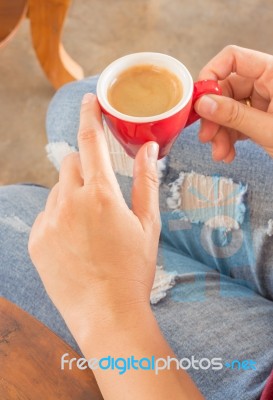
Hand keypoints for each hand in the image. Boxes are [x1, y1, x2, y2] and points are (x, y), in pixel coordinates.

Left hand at [28, 93, 160, 344]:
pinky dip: (60, 217)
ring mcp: (49, 221)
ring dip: (72, 195)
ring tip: (90, 227)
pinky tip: (75, 242)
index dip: (90, 116)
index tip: (89, 100)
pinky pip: (47, 214)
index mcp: (101, 195)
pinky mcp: (37, 239)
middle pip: (70, 163)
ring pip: (58, 190)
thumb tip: (148, 147)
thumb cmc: (133, 269)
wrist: (106, 313)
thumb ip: (147, 181)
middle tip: (100, 193)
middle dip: (84, 167)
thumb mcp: (148, 224)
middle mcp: (70, 202)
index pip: (92, 142)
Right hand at [194, 45, 272, 161]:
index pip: (233, 59)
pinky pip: (238, 122)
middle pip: (227, 89)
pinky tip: (228, 153)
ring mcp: (265, 100)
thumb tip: (203, 104)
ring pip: (229, 109)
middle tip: (205, 137)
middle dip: (214, 116)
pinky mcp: (263, 117)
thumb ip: (234, 115)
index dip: (211, 76)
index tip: (198, 100)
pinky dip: (229, 138)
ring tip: (220, 153)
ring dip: (220, 133)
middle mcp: (268, 82)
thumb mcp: (269, 130)